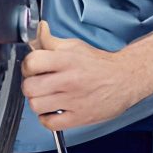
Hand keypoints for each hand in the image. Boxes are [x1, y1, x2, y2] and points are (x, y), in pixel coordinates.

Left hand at [21, 21, 151, 130]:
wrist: (125, 79)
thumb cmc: (99, 63)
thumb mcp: (74, 46)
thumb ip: (51, 41)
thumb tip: (37, 29)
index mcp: (66, 60)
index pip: (31, 63)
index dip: (27, 65)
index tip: (32, 67)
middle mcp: (69, 80)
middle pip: (30, 87)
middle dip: (29, 84)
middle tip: (37, 83)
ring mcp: (73, 101)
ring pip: (36, 106)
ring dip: (37, 102)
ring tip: (45, 97)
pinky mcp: (79, 117)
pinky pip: (50, 123)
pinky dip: (46, 119)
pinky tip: (52, 110)